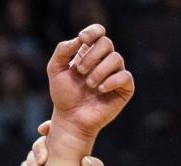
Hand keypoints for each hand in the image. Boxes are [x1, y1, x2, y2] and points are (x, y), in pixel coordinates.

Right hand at [21, 121, 104, 165]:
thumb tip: (85, 160)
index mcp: (69, 149)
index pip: (56, 132)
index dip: (48, 127)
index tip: (43, 130)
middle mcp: (54, 154)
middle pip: (40, 142)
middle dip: (38, 148)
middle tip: (43, 160)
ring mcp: (43, 165)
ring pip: (31, 155)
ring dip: (31, 163)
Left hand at [47, 25, 133, 142]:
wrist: (70, 119)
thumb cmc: (63, 95)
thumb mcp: (55, 69)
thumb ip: (63, 50)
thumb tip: (80, 39)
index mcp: (90, 52)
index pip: (98, 32)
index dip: (93, 31)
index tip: (82, 40)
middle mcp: (105, 60)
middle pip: (106, 43)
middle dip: (92, 56)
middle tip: (80, 72)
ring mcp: (115, 74)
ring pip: (116, 58)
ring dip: (100, 70)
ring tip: (89, 84)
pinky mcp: (124, 88)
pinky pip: (125, 76)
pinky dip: (112, 81)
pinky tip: (101, 90)